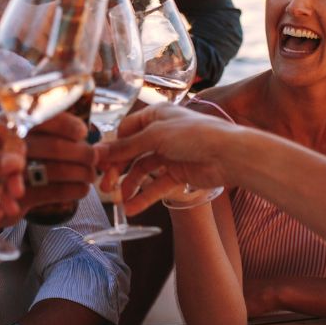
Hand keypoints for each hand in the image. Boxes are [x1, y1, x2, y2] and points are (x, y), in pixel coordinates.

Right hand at [15, 110, 96, 218]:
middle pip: (56, 147)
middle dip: (83, 153)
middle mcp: (10, 149)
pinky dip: (76, 189)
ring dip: (83, 173)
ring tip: (90, 174)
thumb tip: (86, 134)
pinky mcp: (20, 199)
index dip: (67, 125)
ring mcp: (14, 175)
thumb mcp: (17, 138)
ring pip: (59, 171)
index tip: (83, 132)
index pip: (43, 120)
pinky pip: (56, 192)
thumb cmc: (10, 160)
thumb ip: (45, 132)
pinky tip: (82, 188)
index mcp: (10, 127)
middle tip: (94, 157)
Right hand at [95, 105, 232, 213]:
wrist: (228, 155)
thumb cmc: (194, 135)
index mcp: (156, 115)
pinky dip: (144, 197)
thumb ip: (126, 147)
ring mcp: (169, 154)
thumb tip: (97, 153)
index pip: (125, 130)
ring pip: (142, 171)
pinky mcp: (178, 173)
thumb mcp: (154, 137)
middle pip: (131, 152)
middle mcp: (161, 133)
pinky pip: (156, 186)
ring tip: (120, 200)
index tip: (98, 163)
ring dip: (130, 186)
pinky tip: (131, 209)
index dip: (112, 147)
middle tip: (105, 186)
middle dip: (117, 169)